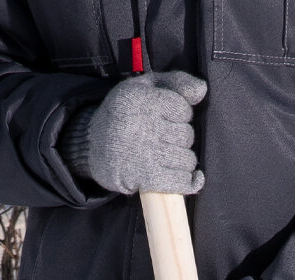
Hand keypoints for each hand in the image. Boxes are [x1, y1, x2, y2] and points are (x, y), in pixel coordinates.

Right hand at [61, 71, 206, 196]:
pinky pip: (179, 181)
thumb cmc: (124, 113)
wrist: (92, 145)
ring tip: (172, 156)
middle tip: (168, 138)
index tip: (171, 118)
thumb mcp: (144, 87)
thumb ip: (175, 82)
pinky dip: (189, 182)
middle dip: (182, 138)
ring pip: (186, 159)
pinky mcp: (144, 177)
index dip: (182, 114)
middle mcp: (143, 126)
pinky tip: (194, 179)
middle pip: (186, 135)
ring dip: (184, 160)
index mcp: (141, 100)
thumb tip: (202, 89)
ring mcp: (144, 153)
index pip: (182, 109)